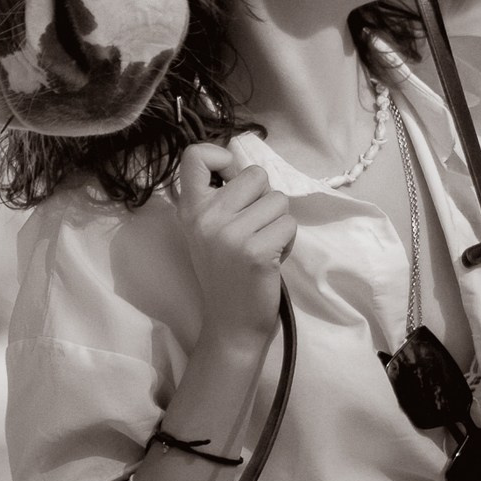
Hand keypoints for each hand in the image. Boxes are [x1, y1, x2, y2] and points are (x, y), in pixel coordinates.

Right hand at [173, 143, 294, 342]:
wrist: (231, 325)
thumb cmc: (226, 273)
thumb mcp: (208, 231)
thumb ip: (221, 198)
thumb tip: (245, 165)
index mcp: (191, 210)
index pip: (196, 156)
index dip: (222, 158)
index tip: (231, 179)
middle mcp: (206, 218)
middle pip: (256, 175)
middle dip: (264, 198)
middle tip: (254, 227)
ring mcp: (231, 235)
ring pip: (278, 200)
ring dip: (278, 222)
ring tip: (262, 245)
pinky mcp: (257, 251)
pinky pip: (289, 224)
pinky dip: (288, 241)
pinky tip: (271, 259)